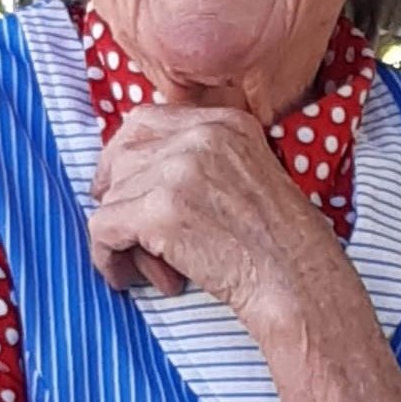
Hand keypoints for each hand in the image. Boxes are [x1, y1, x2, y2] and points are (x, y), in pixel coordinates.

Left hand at [88, 104, 345, 320]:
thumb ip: (202, 161)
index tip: (117, 189)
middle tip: (136, 241)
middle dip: (119, 201)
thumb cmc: (279, 245)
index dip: (121, 157)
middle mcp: (201, 135)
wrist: (297, 280)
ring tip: (158, 271)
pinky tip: (127, 277)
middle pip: (122, 158)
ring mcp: (179, 169)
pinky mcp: (160, 209)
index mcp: (225, 122)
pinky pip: (102, 228)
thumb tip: (128, 172)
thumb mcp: (249, 175)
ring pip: (111, 198)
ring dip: (124, 239)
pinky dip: (106, 257)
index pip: (144, 121)